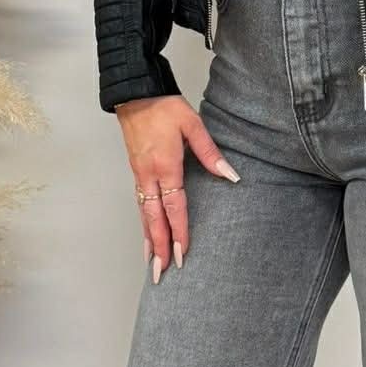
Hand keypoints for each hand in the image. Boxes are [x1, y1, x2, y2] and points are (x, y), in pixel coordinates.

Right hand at [114, 94, 240, 280]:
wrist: (134, 93)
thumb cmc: (164, 107)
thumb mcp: (192, 124)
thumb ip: (211, 153)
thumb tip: (231, 175)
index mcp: (165, 165)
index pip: (174, 206)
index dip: (178, 232)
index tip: (182, 254)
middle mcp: (149, 175)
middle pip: (154, 218)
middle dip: (158, 247)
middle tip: (161, 273)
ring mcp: (140, 175)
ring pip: (144, 214)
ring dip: (148, 240)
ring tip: (151, 264)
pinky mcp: (136, 172)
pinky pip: (140, 205)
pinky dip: (143, 224)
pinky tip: (146, 235)